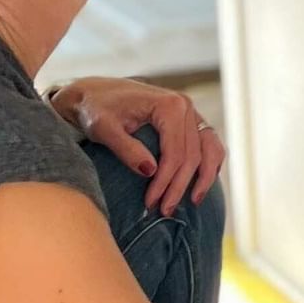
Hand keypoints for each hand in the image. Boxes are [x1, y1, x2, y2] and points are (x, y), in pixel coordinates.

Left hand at [47, 77, 225, 213]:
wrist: (93, 92)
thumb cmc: (95, 109)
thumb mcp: (103, 129)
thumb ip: (126, 149)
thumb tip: (151, 171)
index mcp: (169, 105)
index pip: (175, 152)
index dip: (165, 182)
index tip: (150, 203)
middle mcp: (185, 106)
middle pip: (193, 155)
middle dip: (179, 186)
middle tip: (164, 210)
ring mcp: (190, 112)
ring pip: (209, 150)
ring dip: (204, 178)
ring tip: (192, 202)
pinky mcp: (189, 119)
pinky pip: (209, 143)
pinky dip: (209, 163)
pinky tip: (200, 182)